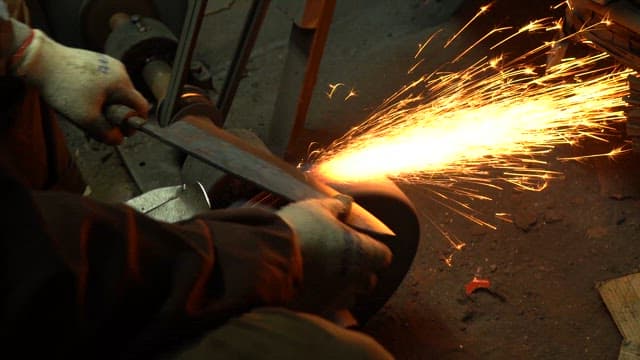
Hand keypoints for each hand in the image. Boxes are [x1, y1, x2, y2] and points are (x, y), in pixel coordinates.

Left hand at [13, 28, 148, 144]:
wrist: (40, 61)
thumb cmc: (65, 89)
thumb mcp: (86, 118)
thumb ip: (106, 133)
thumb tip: (119, 139)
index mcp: (122, 83)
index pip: (141, 107)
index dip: (134, 123)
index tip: (120, 131)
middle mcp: (120, 70)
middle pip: (127, 100)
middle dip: (115, 114)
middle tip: (96, 122)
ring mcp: (107, 63)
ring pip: (114, 91)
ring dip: (105, 104)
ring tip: (84, 108)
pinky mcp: (95, 60)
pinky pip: (104, 82)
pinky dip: (96, 93)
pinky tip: (79, 95)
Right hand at [276, 198, 391, 313]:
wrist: (266, 259)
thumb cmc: (299, 230)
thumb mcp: (317, 209)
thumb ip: (337, 207)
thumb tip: (347, 202)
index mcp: (362, 253)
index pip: (383, 257)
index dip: (373, 250)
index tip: (360, 243)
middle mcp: (355, 279)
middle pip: (368, 282)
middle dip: (359, 273)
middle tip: (342, 260)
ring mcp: (336, 298)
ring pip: (349, 298)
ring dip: (342, 289)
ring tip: (323, 276)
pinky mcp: (317, 311)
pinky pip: (327, 309)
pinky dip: (322, 300)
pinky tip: (308, 287)